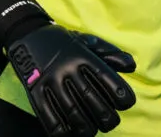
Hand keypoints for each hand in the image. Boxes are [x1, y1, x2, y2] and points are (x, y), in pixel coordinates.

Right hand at [6, 25, 136, 136]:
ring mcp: (50, 81)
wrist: (27, 34)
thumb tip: (132, 66)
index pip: (107, 79)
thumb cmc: (63, 42)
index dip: (121, 95)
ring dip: (86, 127)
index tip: (126, 103)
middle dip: (107, 117)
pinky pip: (49, 117)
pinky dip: (62, 131)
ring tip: (92, 129)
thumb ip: (110, 53)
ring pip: (72, 112)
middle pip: (92, 100)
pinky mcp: (35, 92)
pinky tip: (70, 132)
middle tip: (110, 122)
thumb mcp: (87, 41)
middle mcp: (68, 68)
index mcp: (83, 56)